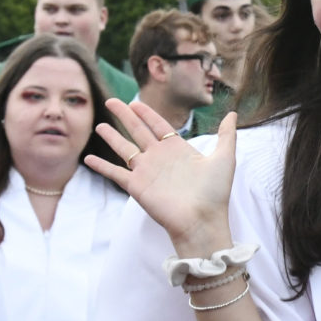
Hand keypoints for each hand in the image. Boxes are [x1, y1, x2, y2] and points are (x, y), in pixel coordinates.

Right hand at [89, 100, 237, 253]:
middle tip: (111, 101)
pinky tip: (88, 159)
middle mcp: (160, 158)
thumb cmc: (215, 193)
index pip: (159, 125)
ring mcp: (147, 172)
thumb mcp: (224, 158)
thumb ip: (226, 135)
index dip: (147, 113)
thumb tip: (233, 114)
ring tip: (99, 125)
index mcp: (178, 150)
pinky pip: (115, 173)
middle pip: (138, 131)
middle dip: (125, 115)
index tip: (135, 101)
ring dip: (111, 137)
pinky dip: (101, 166)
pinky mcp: (137, 186)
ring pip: (124, 148)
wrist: (202, 220)